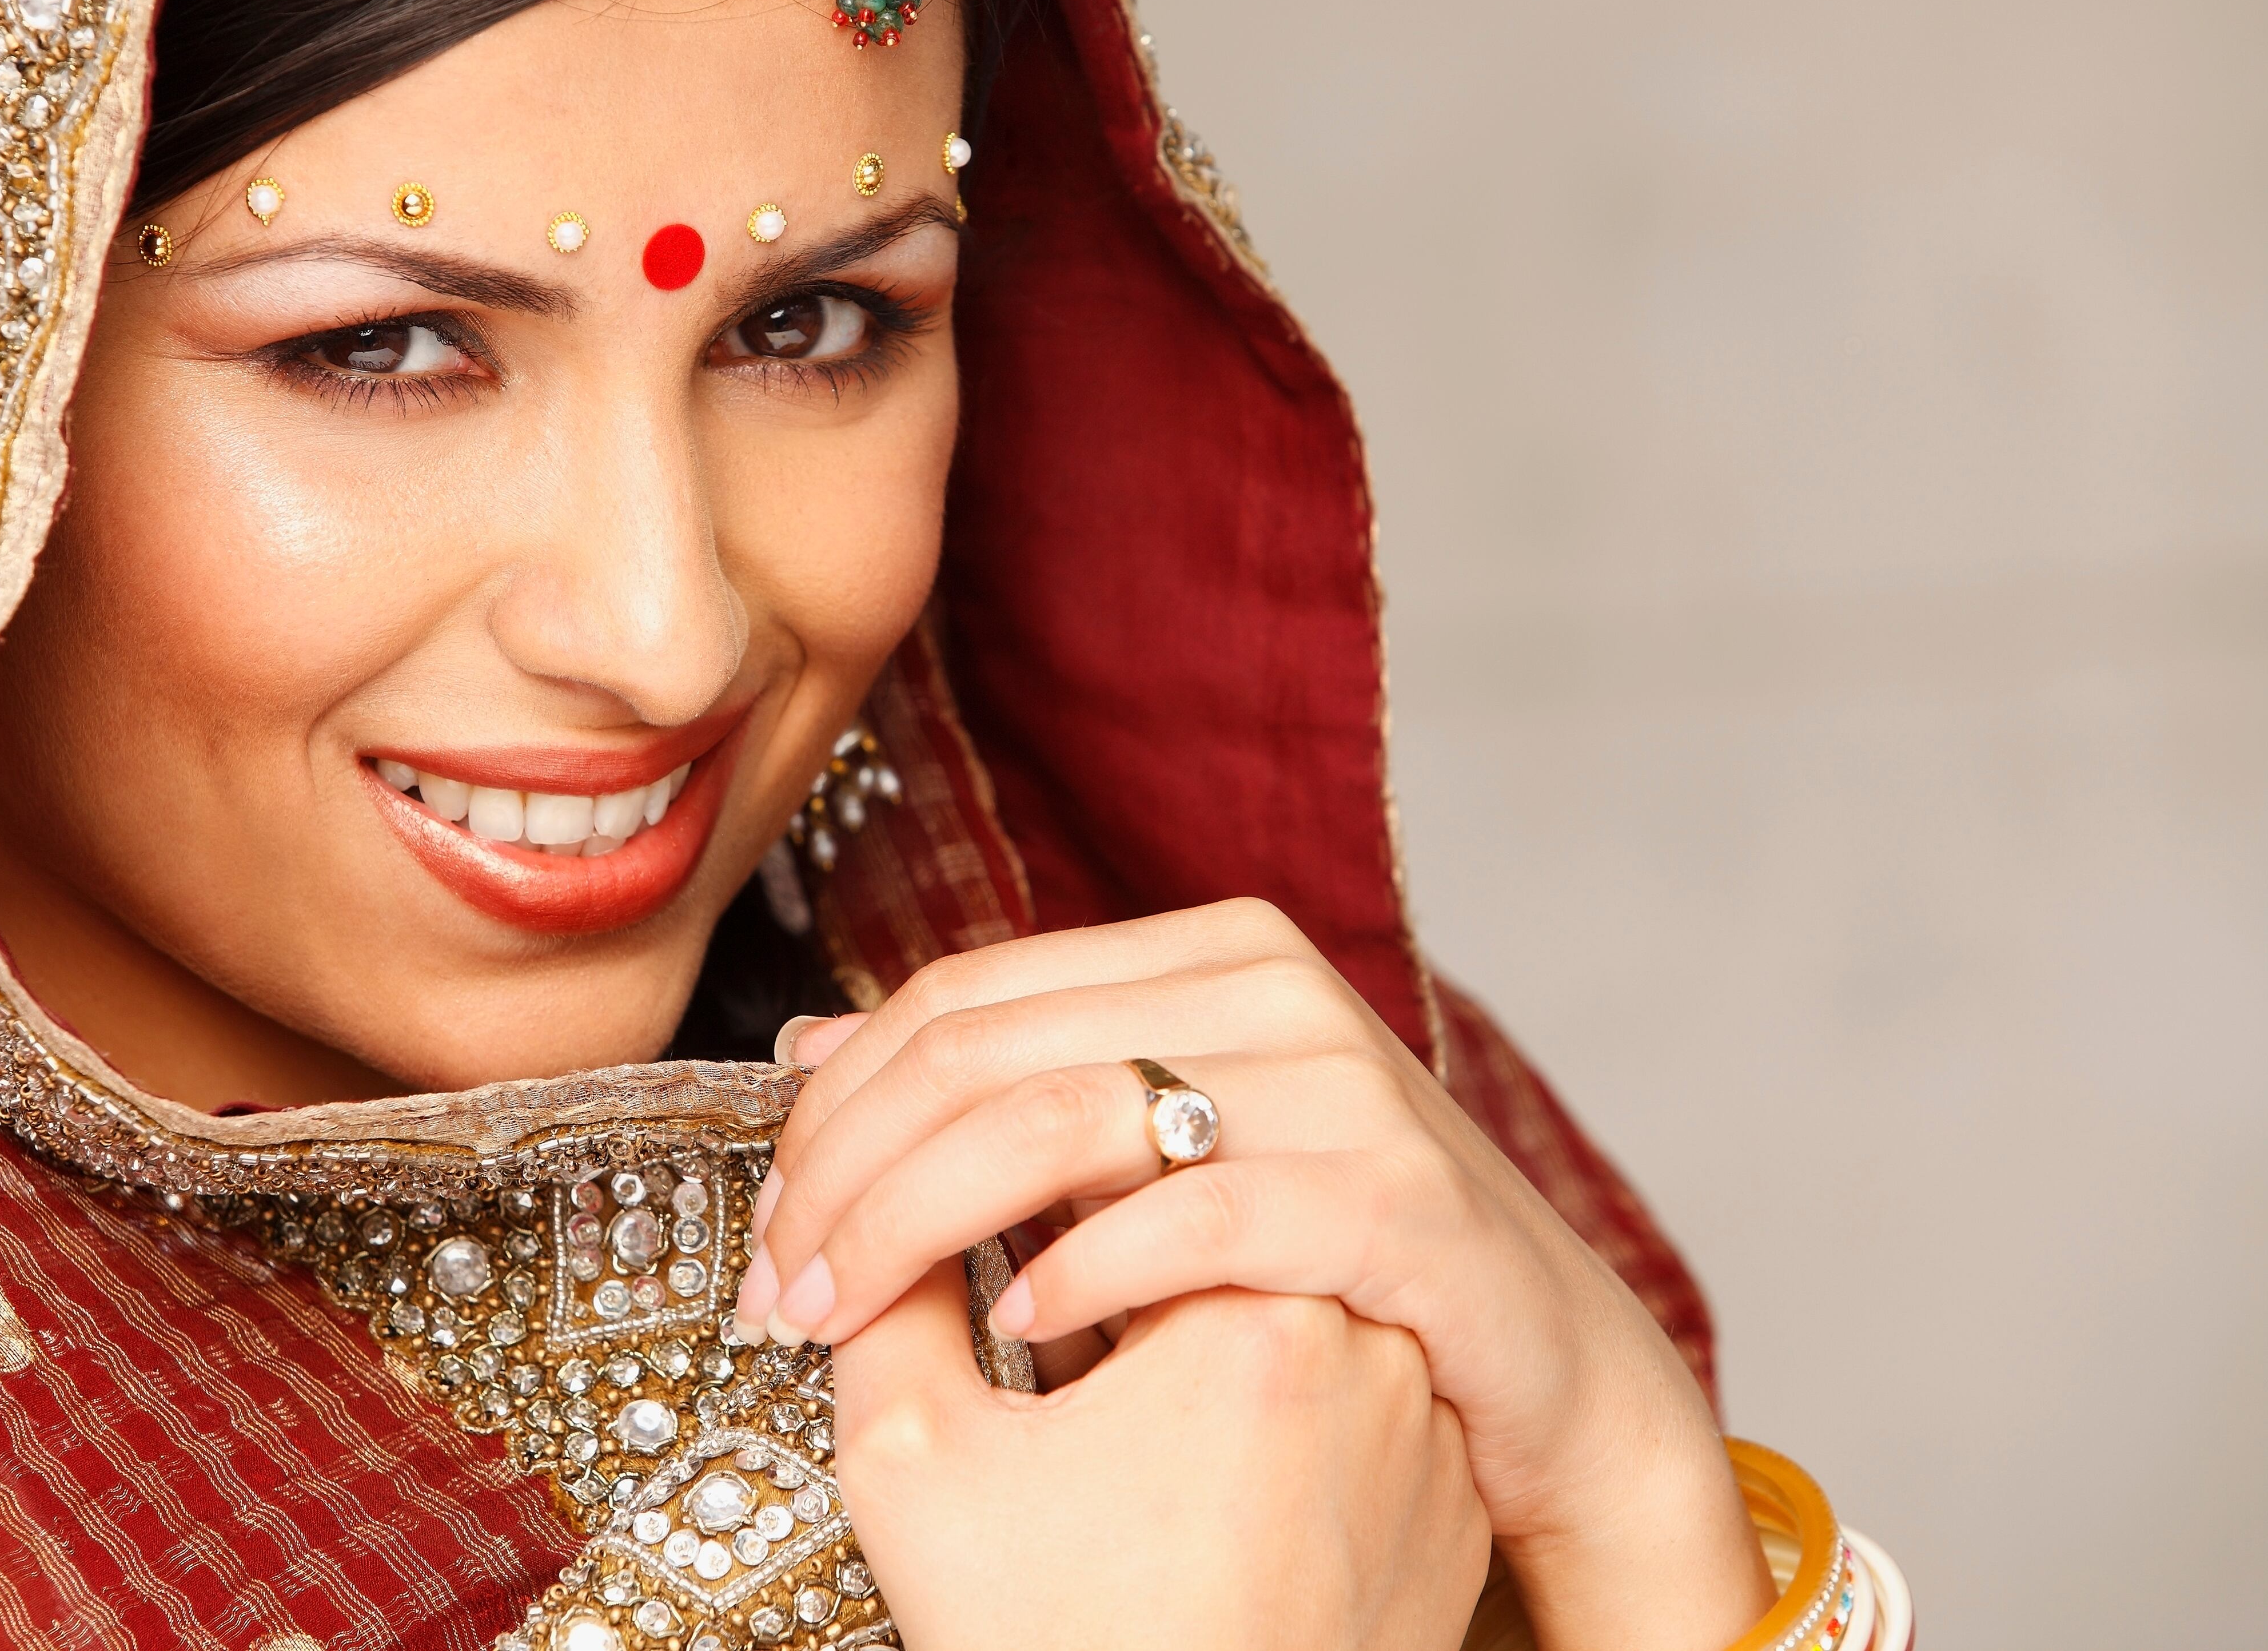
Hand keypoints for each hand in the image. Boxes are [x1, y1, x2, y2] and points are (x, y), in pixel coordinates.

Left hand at [739, 900, 1776, 1650]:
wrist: (1537, 1356)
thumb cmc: (1325, 1249)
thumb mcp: (1158, 1147)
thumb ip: (1011, 1086)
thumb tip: (815, 1044)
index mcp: (1202, 950)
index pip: (954, 997)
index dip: (834, 1111)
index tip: (767, 1227)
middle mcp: (1268, 985)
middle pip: (978, 1053)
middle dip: (846, 1179)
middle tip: (773, 1293)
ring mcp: (1340, 1081)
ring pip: (1059, 1120)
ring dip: (918, 1228)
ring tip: (847, 1318)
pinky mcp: (1395, 1196)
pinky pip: (1197, 1217)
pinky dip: (1085, 1273)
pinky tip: (1015, 1332)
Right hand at [833, 1256, 1488, 1650]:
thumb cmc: (1049, 1648)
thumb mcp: (916, 1460)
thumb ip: (892, 1293)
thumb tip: (893, 1195)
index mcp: (1257, 1307)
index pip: (1118, 1169)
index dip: (1013, 1210)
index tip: (968, 1295)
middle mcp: (1375, 1349)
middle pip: (1199, 1236)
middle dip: (1095, 1275)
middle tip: (1034, 1380)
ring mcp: (1423, 1432)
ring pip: (1266, 1315)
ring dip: (1175, 1338)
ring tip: (1108, 1448)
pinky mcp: (1440, 1507)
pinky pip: (1333, 1409)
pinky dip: (1253, 1423)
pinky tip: (1186, 1505)